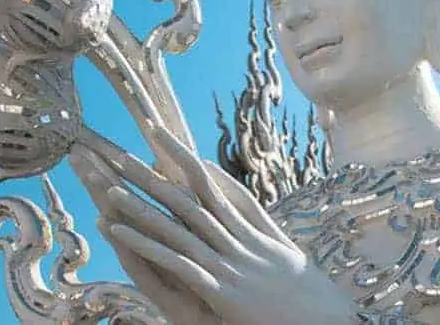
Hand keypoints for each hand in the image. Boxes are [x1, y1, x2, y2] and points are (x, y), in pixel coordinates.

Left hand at [74, 128, 358, 324]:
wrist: (329, 319)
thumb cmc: (308, 292)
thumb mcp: (284, 251)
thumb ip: (258, 223)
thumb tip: (238, 201)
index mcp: (250, 229)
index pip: (210, 183)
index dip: (182, 157)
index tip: (158, 133)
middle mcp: (237, 239)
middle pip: (188, 199)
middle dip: (154, 174)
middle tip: (121, 152)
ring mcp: (230, 263)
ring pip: (178, 226)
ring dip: (142, 206)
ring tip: (110, 187)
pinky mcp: (222, 289)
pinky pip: (176, 263)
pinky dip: (146, 245)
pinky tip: (118, 231)